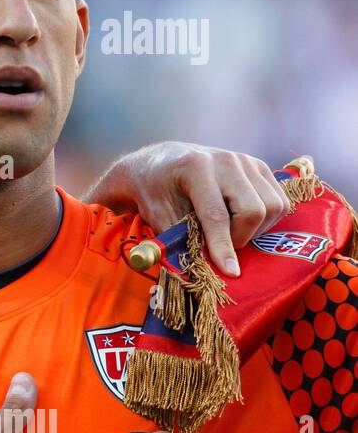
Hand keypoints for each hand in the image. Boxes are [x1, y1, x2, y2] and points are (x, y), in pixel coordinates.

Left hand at [86, 142, 291, 275]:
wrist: (158, 163)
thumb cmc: (154, 191)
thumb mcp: (157, 215)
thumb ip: (181, 238)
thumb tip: (205, 268)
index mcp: (195, 167)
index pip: (217, 215)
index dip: (223, 247)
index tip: (230, 272)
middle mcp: (226, 160)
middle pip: (254, 210)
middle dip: (240, 238)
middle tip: (221, 247)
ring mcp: (246, 161)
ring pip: (273, 205)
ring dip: (256, 230)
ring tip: (231, 233)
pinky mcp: (259, 167)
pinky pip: (279, 201)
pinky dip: (266, 220)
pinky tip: (242, 222)